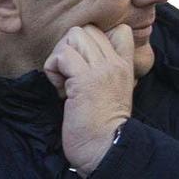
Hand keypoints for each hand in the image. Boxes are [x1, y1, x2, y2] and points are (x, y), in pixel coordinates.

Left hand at [43, 24, 136, 175]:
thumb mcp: (112, 94)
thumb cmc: (104, 128)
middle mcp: (115, 63)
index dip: (93, 39)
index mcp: (125, 66)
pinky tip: (60, 89)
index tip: (84, 62)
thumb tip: (77, 62)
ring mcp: (101, 70)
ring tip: (63, 80)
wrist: (107, 148)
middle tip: (68, 73)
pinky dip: (53, 70)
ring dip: (60, 57)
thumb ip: (104, 75)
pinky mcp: (84, 80)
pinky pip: (61, 57)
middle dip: (69, 47)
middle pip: (87, 30)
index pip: (118, 30)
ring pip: (74, 37)